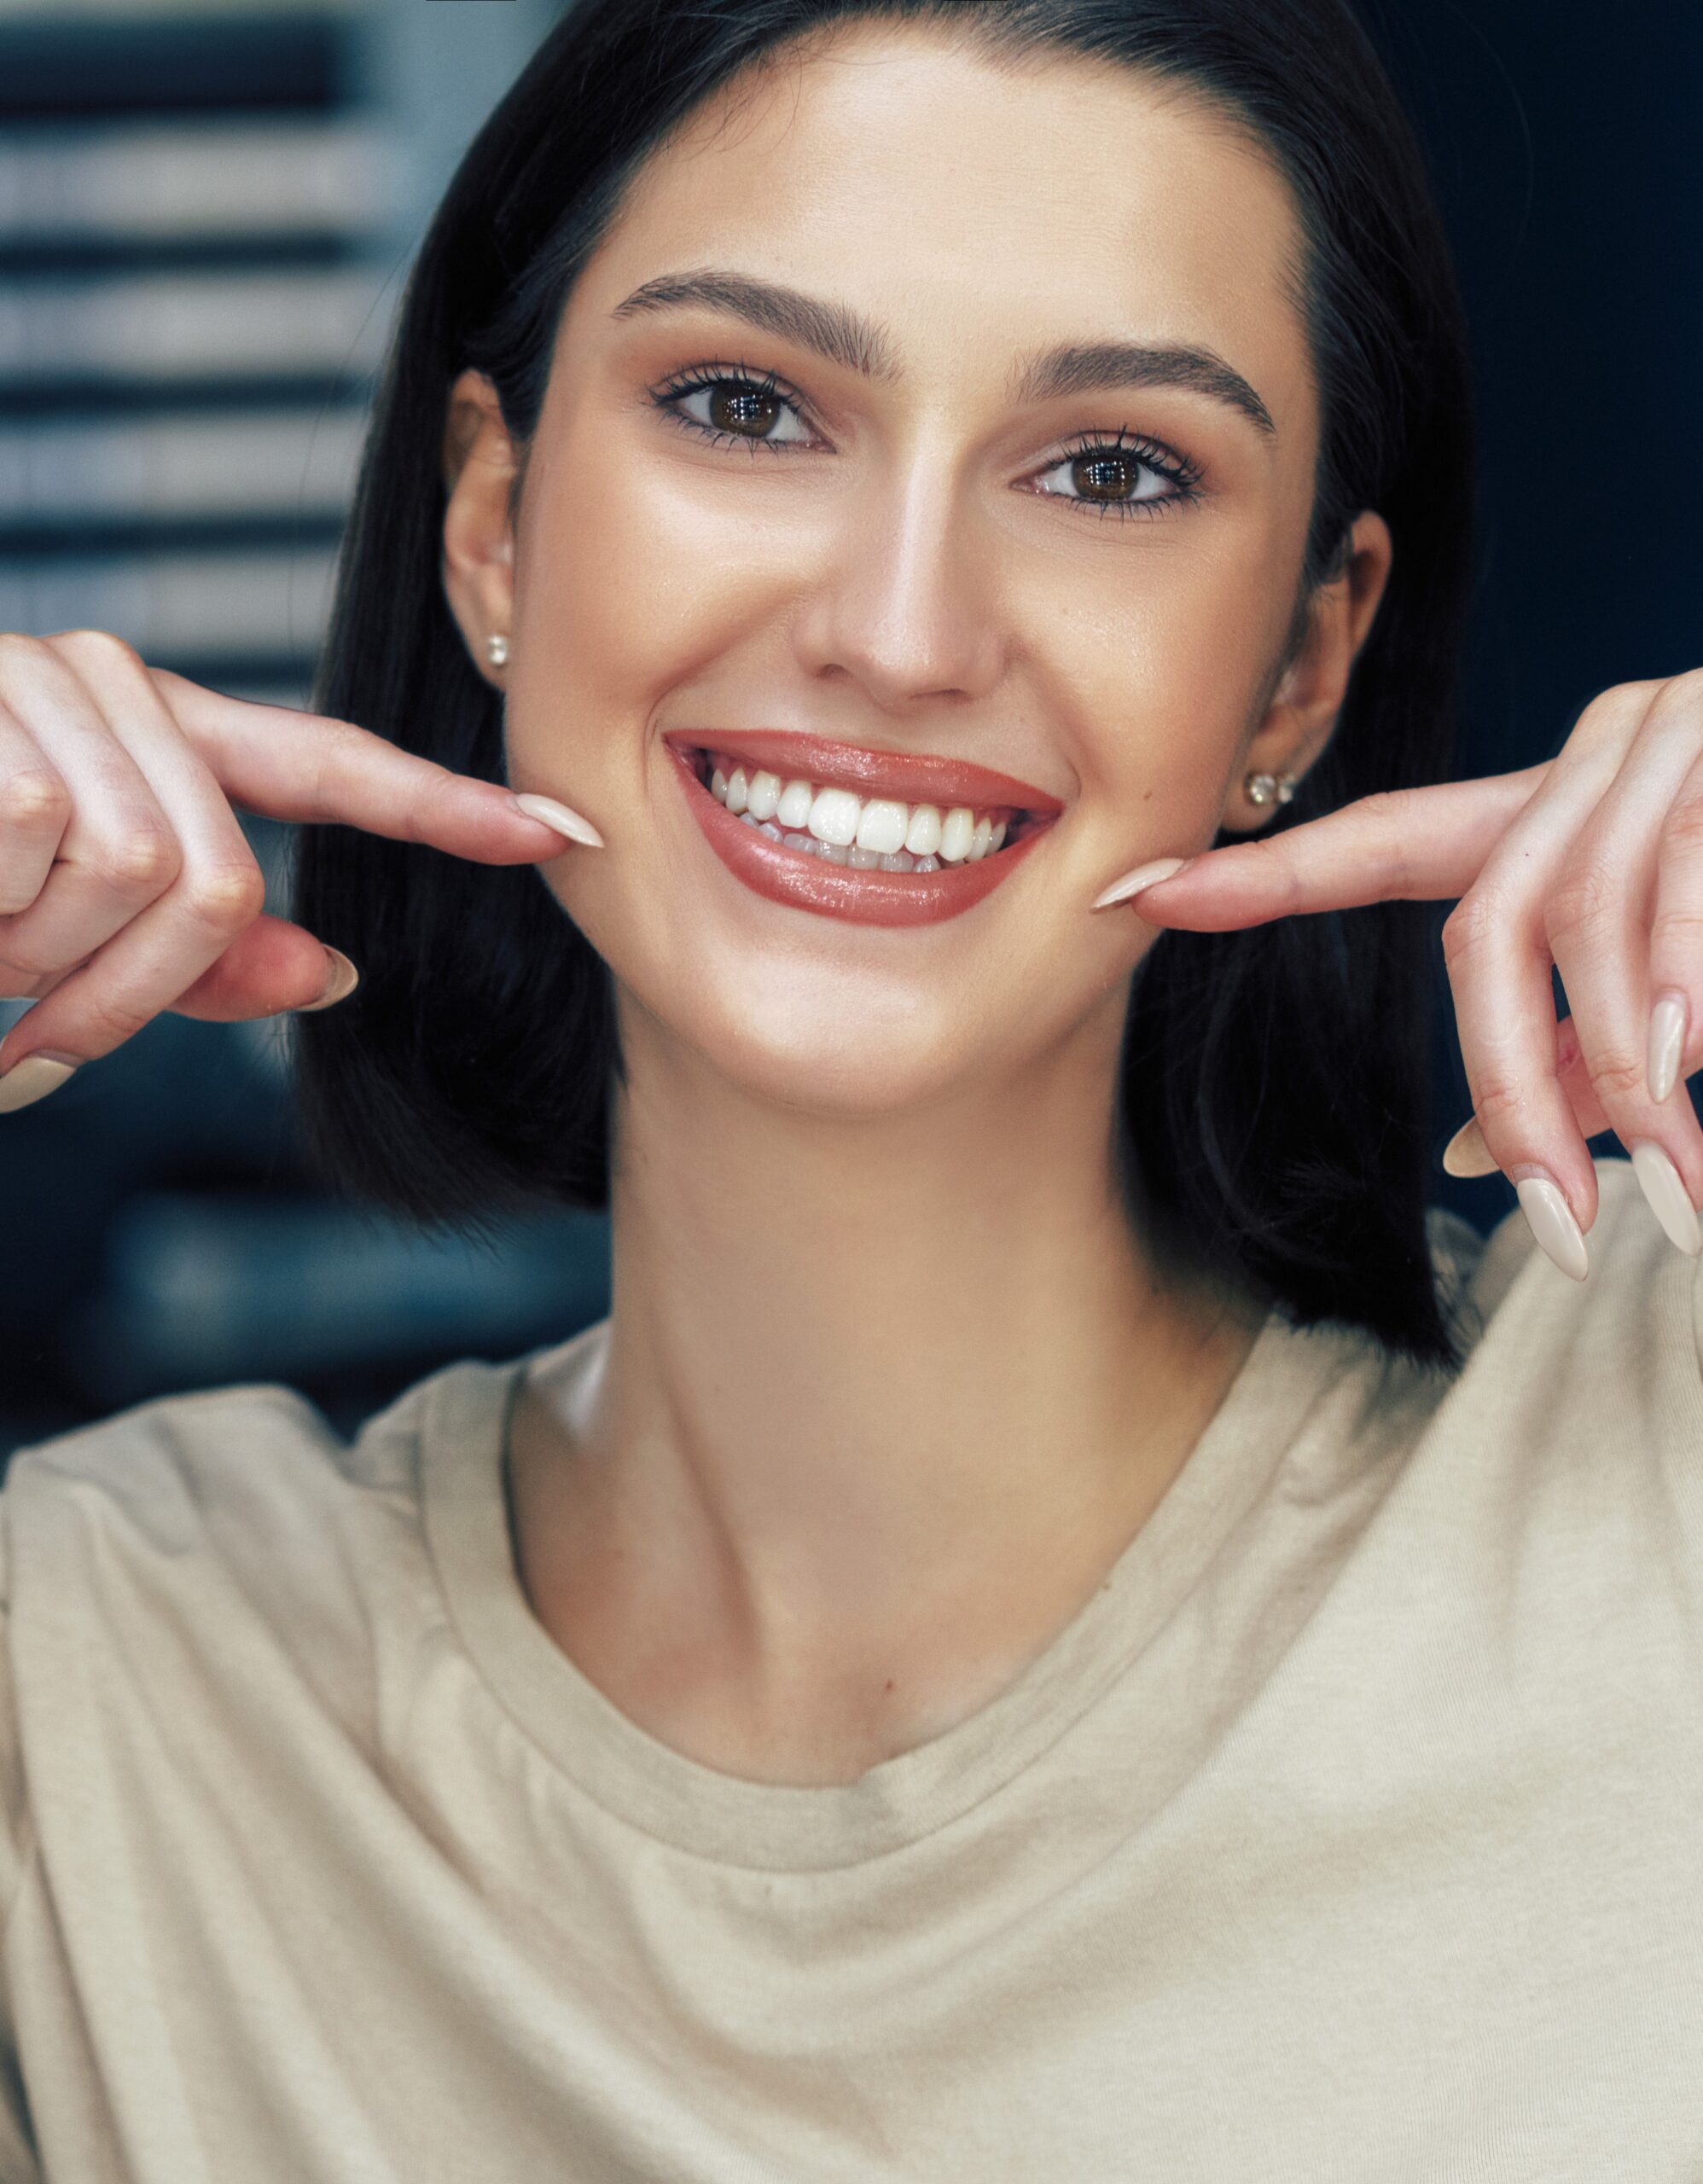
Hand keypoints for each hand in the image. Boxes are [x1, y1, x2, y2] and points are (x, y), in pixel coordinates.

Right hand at [0, 630, 601, 1114]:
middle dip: (127, 997)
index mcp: (142, 736)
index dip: (446, 808)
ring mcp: (39, 690)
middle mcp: (105, 687)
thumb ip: (191, 956)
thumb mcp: (54, 945)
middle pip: (223, 879)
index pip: (324, 767)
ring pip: (150, 879)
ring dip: (49, 977)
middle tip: (31, 1042)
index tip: (565, 832)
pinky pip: (48, 865)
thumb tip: (329, 970)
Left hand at [1093, 668, 1702, 1279]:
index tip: (1123, 895)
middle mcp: (1599, 758)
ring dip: (1629, 1086)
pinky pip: (1690, 918)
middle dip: (1513, 1090)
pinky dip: (1688, 1007)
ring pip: (1590, 938)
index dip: (1250, 878)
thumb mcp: (1669, 976)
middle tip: (1566, 1231)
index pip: (1379, 844)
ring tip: (1684, 1195)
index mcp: (1558, 803)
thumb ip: (1567, 1048)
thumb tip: (1466, 1165)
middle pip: (1484, 933)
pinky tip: (1692, 1086)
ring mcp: (1681, 752)